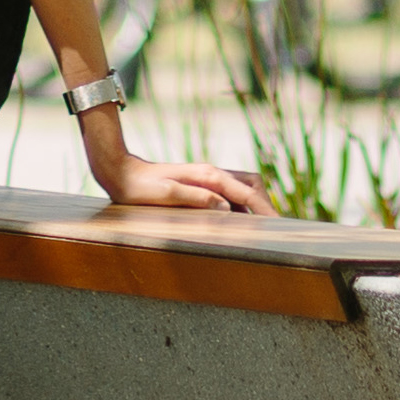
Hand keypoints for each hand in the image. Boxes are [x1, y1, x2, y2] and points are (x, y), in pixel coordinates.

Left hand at [92, 149, 278, 213]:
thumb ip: (197, 199)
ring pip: (242, 187)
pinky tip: (238, 220)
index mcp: (208, 176)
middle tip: (274, 226)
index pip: (247, 193)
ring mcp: (206, 178)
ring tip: (261, 226)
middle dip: (265, 203)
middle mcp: (211, 174)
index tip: (278, 226)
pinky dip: (240, 204)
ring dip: (254, 203)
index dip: (265, 210)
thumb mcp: (166, 194)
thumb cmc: (140, 187)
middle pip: (251, 184)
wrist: (121, 173)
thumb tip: (225, 208)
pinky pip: (229, 193)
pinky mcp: (200, 184)